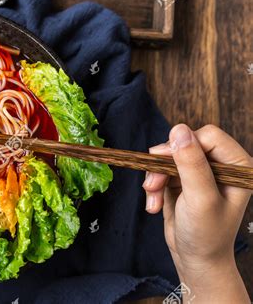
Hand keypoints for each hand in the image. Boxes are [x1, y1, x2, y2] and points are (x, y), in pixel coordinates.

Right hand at [143, 124, 250, 302]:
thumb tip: (178, 130)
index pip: (208, 136)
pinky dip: (153, 186)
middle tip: (152, 184)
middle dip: (164, 164)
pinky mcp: (182, 180)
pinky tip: (153, 204)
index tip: (161, 160)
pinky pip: (161, 170)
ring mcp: (200, 172)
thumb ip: (191, 164)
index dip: (183, 145)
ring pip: (169, 157)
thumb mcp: (200, 198)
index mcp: (237, 166)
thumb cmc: (206, 234)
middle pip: (185, 144)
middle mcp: (221, 165)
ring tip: (151, 198)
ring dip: (155, 177)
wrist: (195, 259)